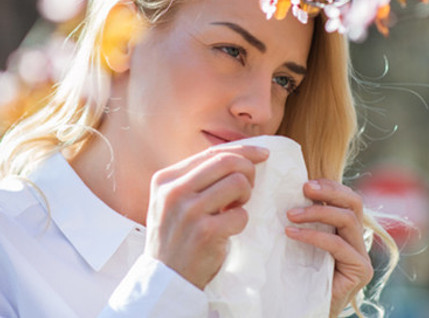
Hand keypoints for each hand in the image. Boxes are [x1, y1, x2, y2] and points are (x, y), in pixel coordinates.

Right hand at [145, 145, 268, 288]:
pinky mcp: (205, 232)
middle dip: (248, 171)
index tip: (263, 154)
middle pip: (227, 162)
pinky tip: (228, 230)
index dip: (242, 150)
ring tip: (234, 209)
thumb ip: (196, 178)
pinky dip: (241, 221)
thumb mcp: (172, 201)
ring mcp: (189, 212)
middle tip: (248, 189)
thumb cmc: (176, 236)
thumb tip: (239, 156)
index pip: (211, 152)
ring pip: (238, 183)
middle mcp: (174, 191)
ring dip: (245, 196)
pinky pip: (241, 214)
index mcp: (165, 179)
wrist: (166, 278)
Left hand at [285, 179, 373, 312]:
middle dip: (329, 191)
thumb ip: (301, 220)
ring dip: (317, 212)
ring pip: (348, 219)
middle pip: (354, 202)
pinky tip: (292, 233)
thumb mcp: (298, 241)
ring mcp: (362, 256)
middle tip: (304, 188)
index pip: (347, 198)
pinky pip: (338, 244)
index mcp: (346, 230)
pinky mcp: (360, 270)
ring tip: (290, 215)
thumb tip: (282, 192)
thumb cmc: (295, 276)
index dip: (329, 186)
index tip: (304, 182)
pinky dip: (314, 235)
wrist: (302, 309)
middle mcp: (358, 240)